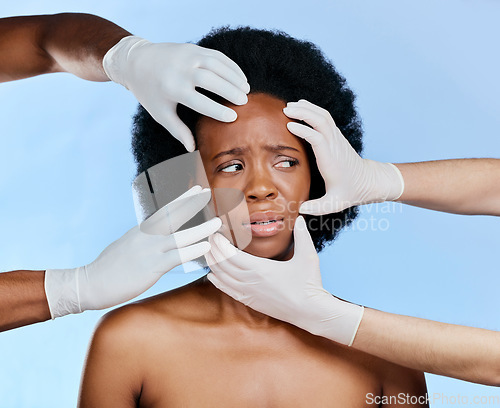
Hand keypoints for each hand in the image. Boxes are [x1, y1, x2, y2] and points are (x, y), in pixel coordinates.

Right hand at [45, 186, 220, 317]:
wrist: (90, 283)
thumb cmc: (108, 268)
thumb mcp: (126, 246)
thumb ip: (142, 239)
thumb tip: (153, 235)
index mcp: (141, 230)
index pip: (165, 210)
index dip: (182, 199)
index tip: (196, 189)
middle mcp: (146, 236)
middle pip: (173, 216)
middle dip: (192, 204)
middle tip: (209, 193)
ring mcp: (148, 250)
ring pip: (180, 236)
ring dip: (201, 229)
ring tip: (217, 223)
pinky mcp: (150, 267)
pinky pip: (176, 257)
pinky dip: (192, 250)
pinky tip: (206, 247)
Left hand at [103, 36, 249, 151]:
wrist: (136, 61)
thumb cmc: (150, 93)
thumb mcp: (160, 113)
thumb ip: (178, 130)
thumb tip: (191, 149)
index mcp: (172, 88)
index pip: (199, 101)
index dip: (217, 110)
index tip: (232, 118)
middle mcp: (180, 70)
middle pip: (211, 80)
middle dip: (230, 90)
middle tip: (244, 102)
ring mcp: (187, 55)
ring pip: (217, 65)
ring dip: (234, 77)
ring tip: (246, 90)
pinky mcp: (192, 47)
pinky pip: (217, 55)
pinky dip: (231, 66)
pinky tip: (241, 77)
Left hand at [205, 216, 363, 345]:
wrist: (310, 312)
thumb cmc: (309, 284)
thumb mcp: (308, 256)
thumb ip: (303, 235)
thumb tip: (301, 218)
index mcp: (260, 269)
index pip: (230, 255)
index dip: (219, 244)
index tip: (215, 233)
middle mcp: (250, 282)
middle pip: (222, 265)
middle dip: (213, 250)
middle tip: (209, 238)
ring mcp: (249, 293)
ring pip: (222, 278)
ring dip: (212, 264)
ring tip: (208, 252)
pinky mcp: (250, 302)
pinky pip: (227, 291)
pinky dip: (217, 281)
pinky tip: (212, 275)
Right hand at [283, 100, 403, 214]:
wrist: (368, 181)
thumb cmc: (349, 192)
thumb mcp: (334, 204)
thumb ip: (317, 208)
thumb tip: (300, 210)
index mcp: (331, 160)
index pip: (318, 139)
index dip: (304, 130)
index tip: (289, 126)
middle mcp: (335, 146)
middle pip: (321, 121)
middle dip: (303, 113)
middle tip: (285, 110)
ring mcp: (337, 139)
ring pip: (324, 116)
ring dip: (307, 108)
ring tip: (289, 106)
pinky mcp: (337, 136)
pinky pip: (325, 118)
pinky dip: (312, 110)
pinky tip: (301, 108)